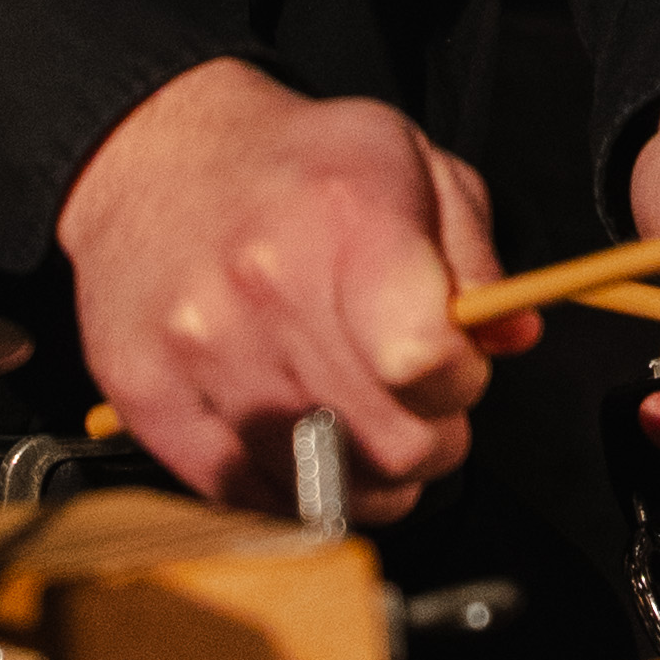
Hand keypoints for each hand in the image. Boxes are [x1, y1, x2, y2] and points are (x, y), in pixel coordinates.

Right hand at [60, 54, 523, 521]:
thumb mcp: (410, 160)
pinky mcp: (150, 403)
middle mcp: (265, 289)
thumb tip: (509, 336)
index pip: (427, 359)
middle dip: (431, 436)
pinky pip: (253, 499)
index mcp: (345, 216)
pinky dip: (294, 486)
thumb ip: (473, 254)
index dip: (462, 378)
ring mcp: (200, 354)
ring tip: (359, 415)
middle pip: (392, 444)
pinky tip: (302, 434)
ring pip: (329, 489)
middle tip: (414, 398)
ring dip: (367, 471)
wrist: (153, 159)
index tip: (455, 361)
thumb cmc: (295, 166)